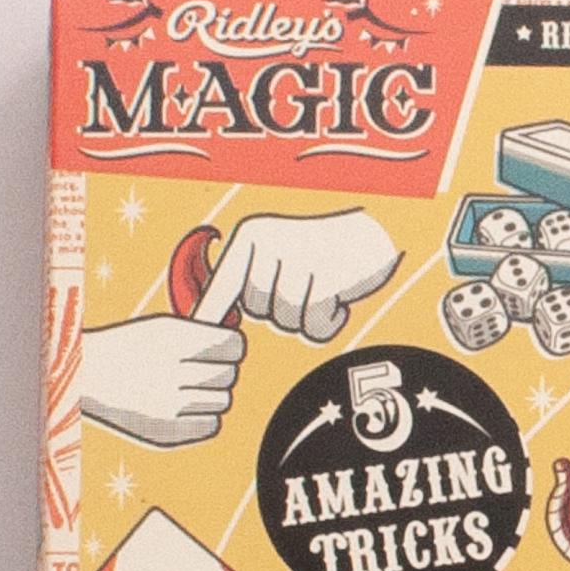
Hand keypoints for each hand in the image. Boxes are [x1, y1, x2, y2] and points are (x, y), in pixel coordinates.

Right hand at [82, 316, 244, 446]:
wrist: (83, 378)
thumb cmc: (128, 348)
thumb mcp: (159, 327)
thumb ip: (200, 333)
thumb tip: (240, 344)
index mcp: (170, 338)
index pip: (233, 345)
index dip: (233, 347)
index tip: (226, 348)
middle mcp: (168, 370)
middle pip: (229, 375)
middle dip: (221, 371)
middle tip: (201, 369)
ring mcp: (166, 404)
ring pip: (223, 401)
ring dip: (211, 395)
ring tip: (187, 388)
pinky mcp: (165, 432)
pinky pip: (211, 425)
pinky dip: (204, 417)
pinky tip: (185, 407)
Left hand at [194, 208, 400, 340]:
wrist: (374, 237)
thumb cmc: (321, 252)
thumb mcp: (278, 255)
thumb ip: (247, 282)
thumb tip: (207, 321)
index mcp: (251, 236)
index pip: (223, 287)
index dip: (211, 315)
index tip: (195, 335)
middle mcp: (270, 242)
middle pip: (260, 311)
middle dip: (282, 312)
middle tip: (307, 287)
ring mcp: (299, 257)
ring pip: (287, 321)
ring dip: (307, 317)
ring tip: (324, 289)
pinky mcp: (328, 276)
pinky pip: (315, 325)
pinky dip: (329, 322)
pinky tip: (339, 298)